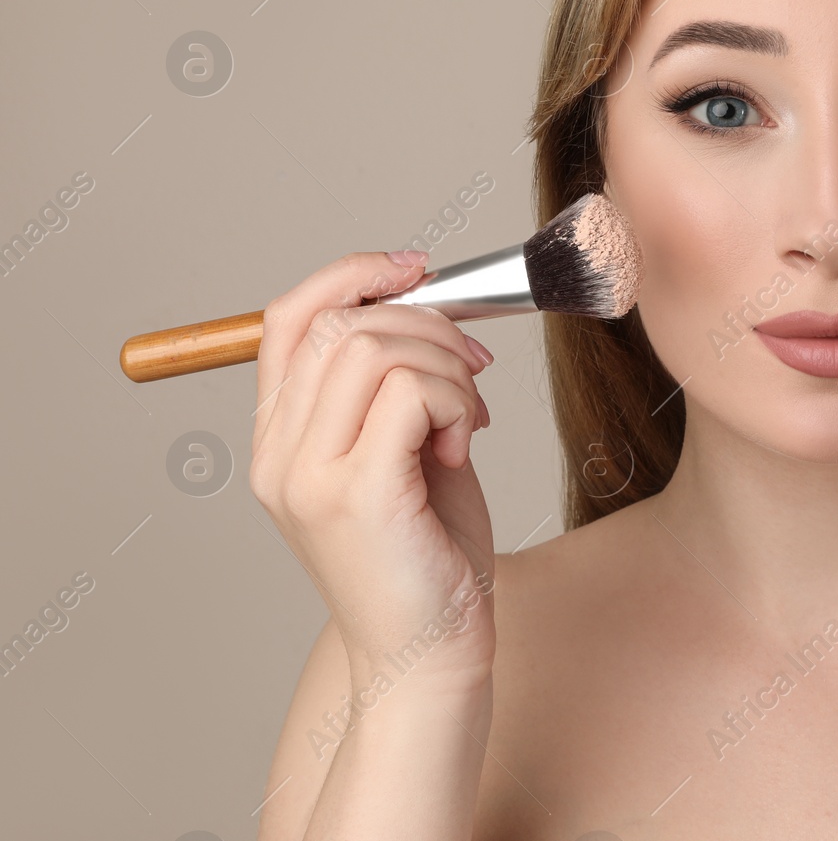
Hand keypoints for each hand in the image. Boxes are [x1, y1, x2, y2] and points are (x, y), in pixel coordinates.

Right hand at [249, 251, 497, 686]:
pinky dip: (450, 400)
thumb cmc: (426, 557)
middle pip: (337, 323)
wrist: (429, 654)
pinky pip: (407, 392)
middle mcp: (280, 456)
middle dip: (424, 323)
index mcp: (281, 441)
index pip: (288, 320)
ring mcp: (310, 477)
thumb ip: (399, 387)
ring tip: (465, 414)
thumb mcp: (406, 453)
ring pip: (373, 348)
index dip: (352, 276)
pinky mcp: (357, 495)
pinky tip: (459, 444)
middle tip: (472, 364)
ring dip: (443, 364)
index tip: (415, 268)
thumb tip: (430, 312)